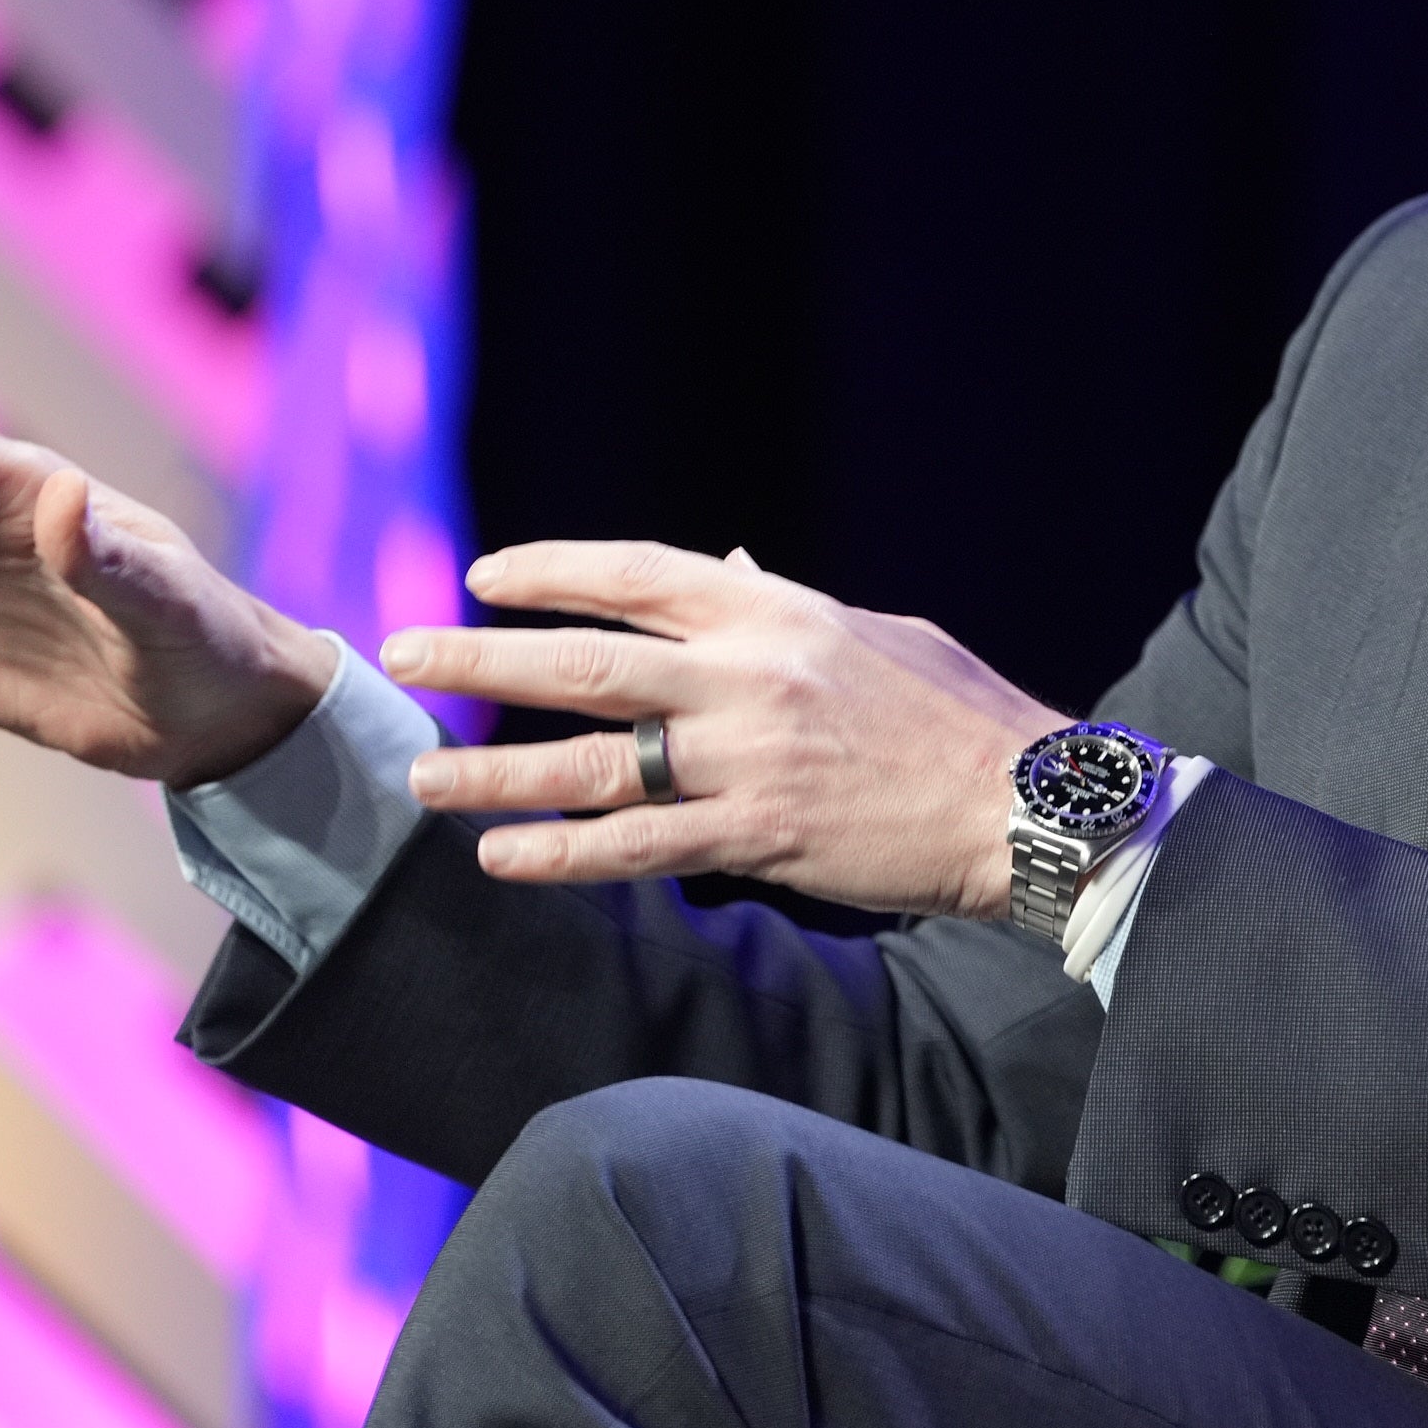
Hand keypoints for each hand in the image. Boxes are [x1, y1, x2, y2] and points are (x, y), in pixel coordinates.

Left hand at [376, 544, 1065, 917]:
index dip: (548, 572)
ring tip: (422, 779)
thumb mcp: (876, 634)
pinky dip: (563, 854)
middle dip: (480, 661)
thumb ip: (789, 607)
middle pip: (584, 664)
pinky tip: (506, 859)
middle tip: (405, 654)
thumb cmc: (958, 714)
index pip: (633, 577)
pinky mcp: (758, 836)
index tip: (482, 578)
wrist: (1023, 802)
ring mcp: (748, 759)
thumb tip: (731, 569)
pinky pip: (637, 846)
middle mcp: (749, 676)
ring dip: (494, 773)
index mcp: (775, 615)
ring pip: (590, 763)